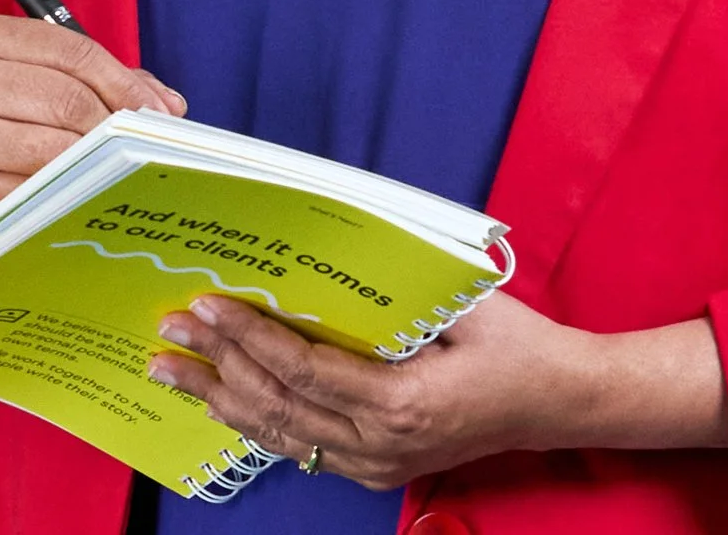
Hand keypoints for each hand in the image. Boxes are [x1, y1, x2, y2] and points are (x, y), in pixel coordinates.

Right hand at [0, 15, 183, 344]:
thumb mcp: (32, 87)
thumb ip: (98, 83)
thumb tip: (168, 104)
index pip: (74, 50)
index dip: (124, 81)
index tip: (158, 108)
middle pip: (70, 97)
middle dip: (117, 123)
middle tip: (144, 144)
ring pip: (57, 142)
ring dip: (97, 159)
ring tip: (115, 166)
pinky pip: (37, 185)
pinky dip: (68, 190)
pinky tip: (80, 192)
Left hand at [147, 290, 595, 490]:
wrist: (557, 401)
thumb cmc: (516, 341)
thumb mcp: (463, 301)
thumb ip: (395, 293)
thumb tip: (324, 258)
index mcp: (402, 402)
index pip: (303, 368)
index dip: (249, 337)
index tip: (208, 305)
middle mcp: (380, 446)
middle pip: (278, 405)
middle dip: (217, 365)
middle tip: (170, 330)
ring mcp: (376, 466)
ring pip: (279, 436)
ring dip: (220, 400)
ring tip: (171, 372)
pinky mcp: (375, 470)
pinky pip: (301, 449)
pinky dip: (255, 423)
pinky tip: (222, 402)